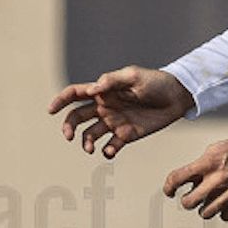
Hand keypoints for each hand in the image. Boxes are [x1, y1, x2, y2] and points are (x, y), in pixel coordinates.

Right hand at [48, 66, 194, 158]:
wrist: (177, 97)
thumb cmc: (155, 82)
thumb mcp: (134, 76)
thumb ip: (112, 81)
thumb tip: (92, 89)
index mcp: (103, 91)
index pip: (75, 94)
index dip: (61, 101)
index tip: (51, 110)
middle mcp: (104, 107)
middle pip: (77, 117)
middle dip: (69, 127)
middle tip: (69, 136)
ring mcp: (114, 123)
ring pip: (90, 135)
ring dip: (85, 143)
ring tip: (90, 148)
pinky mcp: (126, 136)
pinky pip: (110, 147)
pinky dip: (106, 151)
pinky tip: (110, 151)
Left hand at [163, 134, 227, 220]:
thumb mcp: (217, 148)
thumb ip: (201, 164)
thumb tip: (189, 178)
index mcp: (208, 163)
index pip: (176, 179)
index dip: (169, 187)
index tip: (170, 191)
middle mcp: (217, 180)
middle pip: (188, 202)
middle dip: (188, 200)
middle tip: (192, 197)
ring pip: (205, 213)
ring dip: (205, 208)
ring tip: (212, 199)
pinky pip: (224, 217)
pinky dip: (224, 212)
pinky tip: (227, 203)